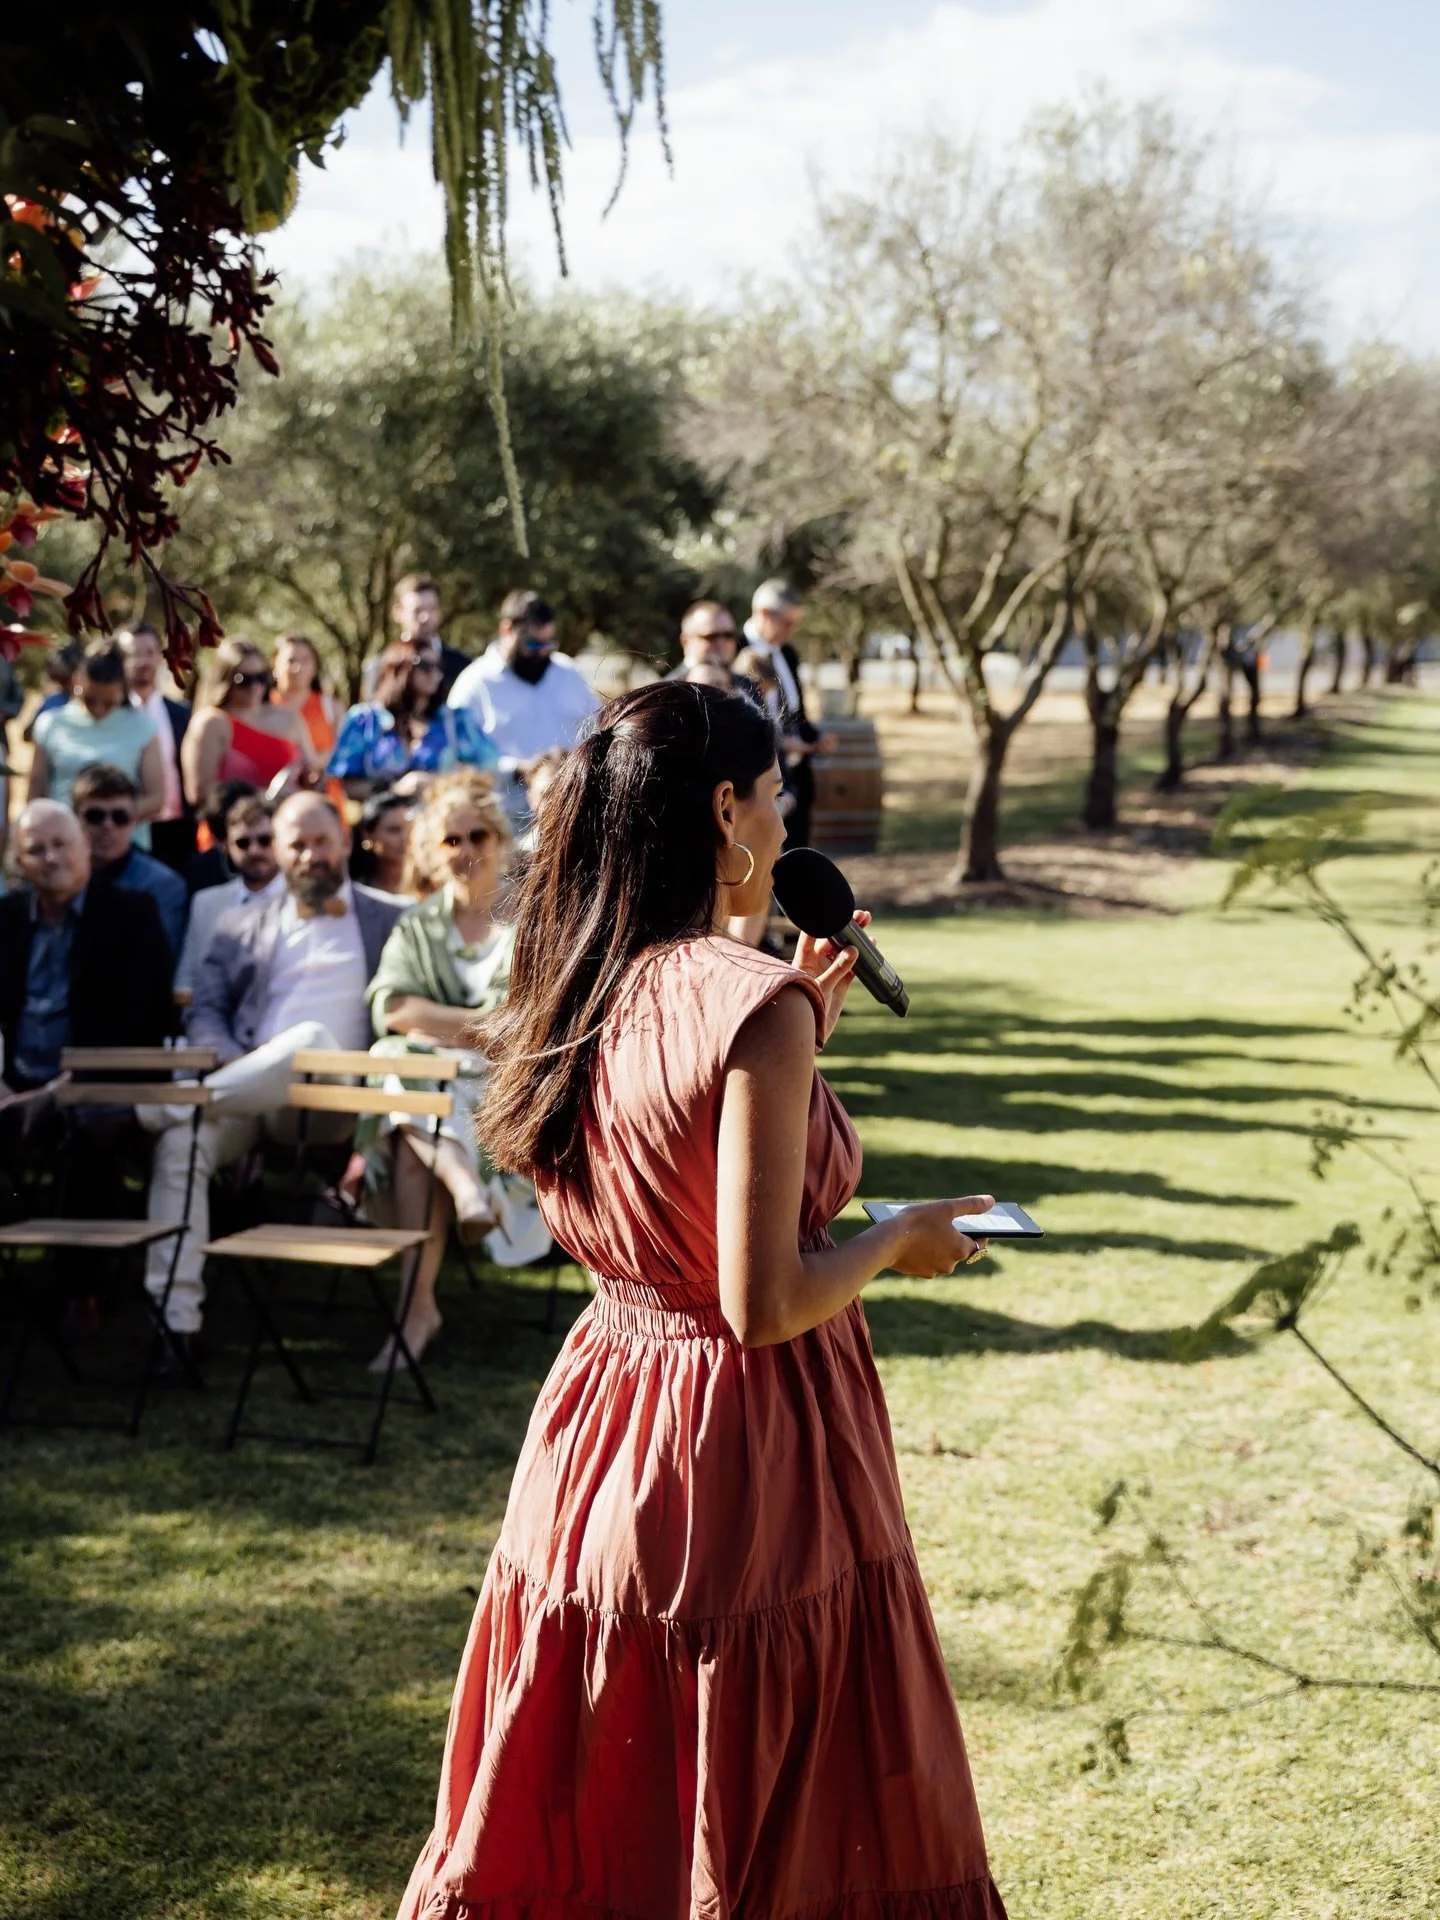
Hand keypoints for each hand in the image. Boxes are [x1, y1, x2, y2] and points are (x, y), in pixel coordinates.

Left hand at [792, 909, 868, 1041]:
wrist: (811, 1033)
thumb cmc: (806, 1008)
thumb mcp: (822, 987)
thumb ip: (837, 969)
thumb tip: (853, 950)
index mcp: (803, 960)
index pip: (811, 935)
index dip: (821, 921)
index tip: (835, 909)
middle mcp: (816, 963)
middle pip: (831, 939)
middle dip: (845, 926)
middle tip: (859, 915)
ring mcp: (830, 972)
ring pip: (844, 950)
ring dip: (855, 938)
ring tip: (866, 922)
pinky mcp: (841, 983)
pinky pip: (854, 966)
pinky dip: (862, 956)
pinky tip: (871, 944)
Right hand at [886, 1194, 994, 1277]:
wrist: (887, 1241)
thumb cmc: (918, 1222)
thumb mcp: (946, 1207)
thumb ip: (971, 1205)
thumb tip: (991, 1201)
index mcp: (961, 1249)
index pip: (978, 1243)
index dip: (978, 1233)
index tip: (974, 1225)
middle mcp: (951, 1264)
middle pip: (959, 1249)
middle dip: (954, 1238)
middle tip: (943, 1223)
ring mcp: (935, 1271)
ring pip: (943, 1256)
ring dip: (939, 1245)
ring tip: (927, 1229)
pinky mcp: (919, 1273)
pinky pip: (927, 1261)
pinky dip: (925, 1253)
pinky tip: (915, 1240)